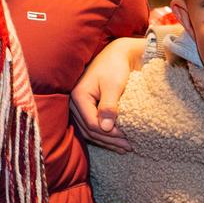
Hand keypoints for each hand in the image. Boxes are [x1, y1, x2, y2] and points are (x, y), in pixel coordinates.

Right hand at [69, 36, 145, 152]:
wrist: (117, 54)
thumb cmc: (115, 66)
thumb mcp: (113, 85)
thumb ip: (109, 106)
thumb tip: (106, 128)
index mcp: (78, 96)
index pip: (91, 123)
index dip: (109, 133)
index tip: (127, 138)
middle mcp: (75, 102)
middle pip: (90, 130)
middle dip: (110, 140)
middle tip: (129, 147)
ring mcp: (80, 106)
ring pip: (90, 130)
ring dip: (107, 141)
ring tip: (125, 147)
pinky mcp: (87, 107)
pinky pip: (93, 125)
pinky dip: (105, 134)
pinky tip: (117, 141)